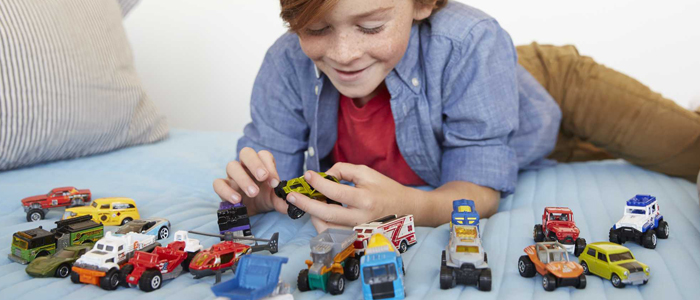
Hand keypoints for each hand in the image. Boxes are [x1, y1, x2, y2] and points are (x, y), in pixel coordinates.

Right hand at [213, 147, 288, 215]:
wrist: (251, 211)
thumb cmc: (264, 198)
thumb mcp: (275, 199)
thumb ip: (282, 200)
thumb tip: (291, 203)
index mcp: (261, 164)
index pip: (264, 155)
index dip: (269, 165)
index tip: (275, 182)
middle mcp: (245, 166)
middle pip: (246, 153)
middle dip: (255, 163)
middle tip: (263, 177)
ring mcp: (232, 175)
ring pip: (231, 166)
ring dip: (243, 178)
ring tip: (253, 193)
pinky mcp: (223, 186)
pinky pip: (218, 183)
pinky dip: (226, 191)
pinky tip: (237, 200)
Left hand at [286, 163, 418, 231]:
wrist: (407, 210)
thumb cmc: (386, 189)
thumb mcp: (367, 173)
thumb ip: (344, 170)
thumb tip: (324, 175)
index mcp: (365, 199)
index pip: (335, 191)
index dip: (318, 183)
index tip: (307, 175)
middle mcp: (360, 218)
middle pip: (326, 214)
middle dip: (305, 204)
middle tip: (292, 196)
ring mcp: (357, 232)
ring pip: (327, 229)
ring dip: (312, 216)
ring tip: (307, 203)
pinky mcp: (356, 238)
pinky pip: (333, 234)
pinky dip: (322, 224)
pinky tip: (319, 213)